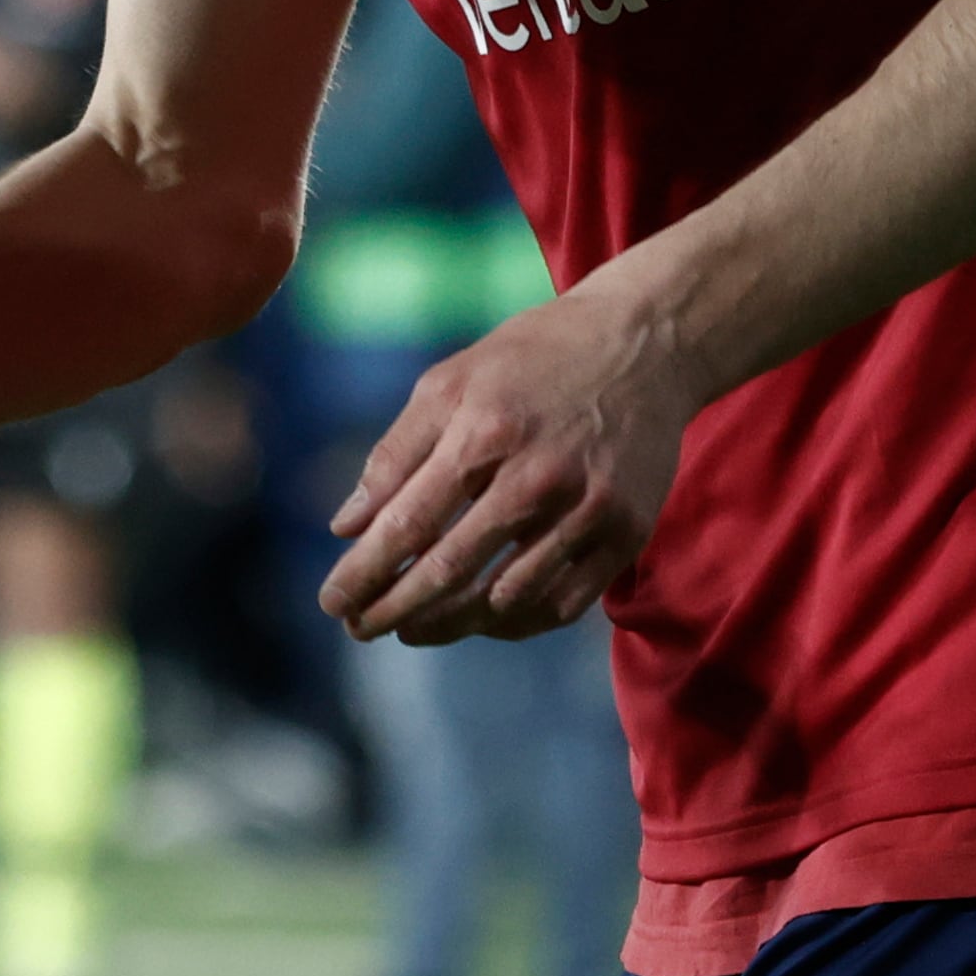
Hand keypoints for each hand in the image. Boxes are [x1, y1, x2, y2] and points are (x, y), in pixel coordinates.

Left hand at [318, 283, 696, 644]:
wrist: (643, 344)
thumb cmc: (530, 360)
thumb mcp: (450, 382)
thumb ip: (395, 455)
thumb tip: (346, 526)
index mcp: (484, 431)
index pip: (409, 524)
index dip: (365, 572)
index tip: (332, 602)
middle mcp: (538, 476)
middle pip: (451, 571)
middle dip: (394, 610)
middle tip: (359, 629)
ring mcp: (588, 510)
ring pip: (505, 600)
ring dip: (449, 626)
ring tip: (412, 630)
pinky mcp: (626, 534)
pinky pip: (561, 605)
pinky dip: (513, 623)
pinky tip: (480, 619)